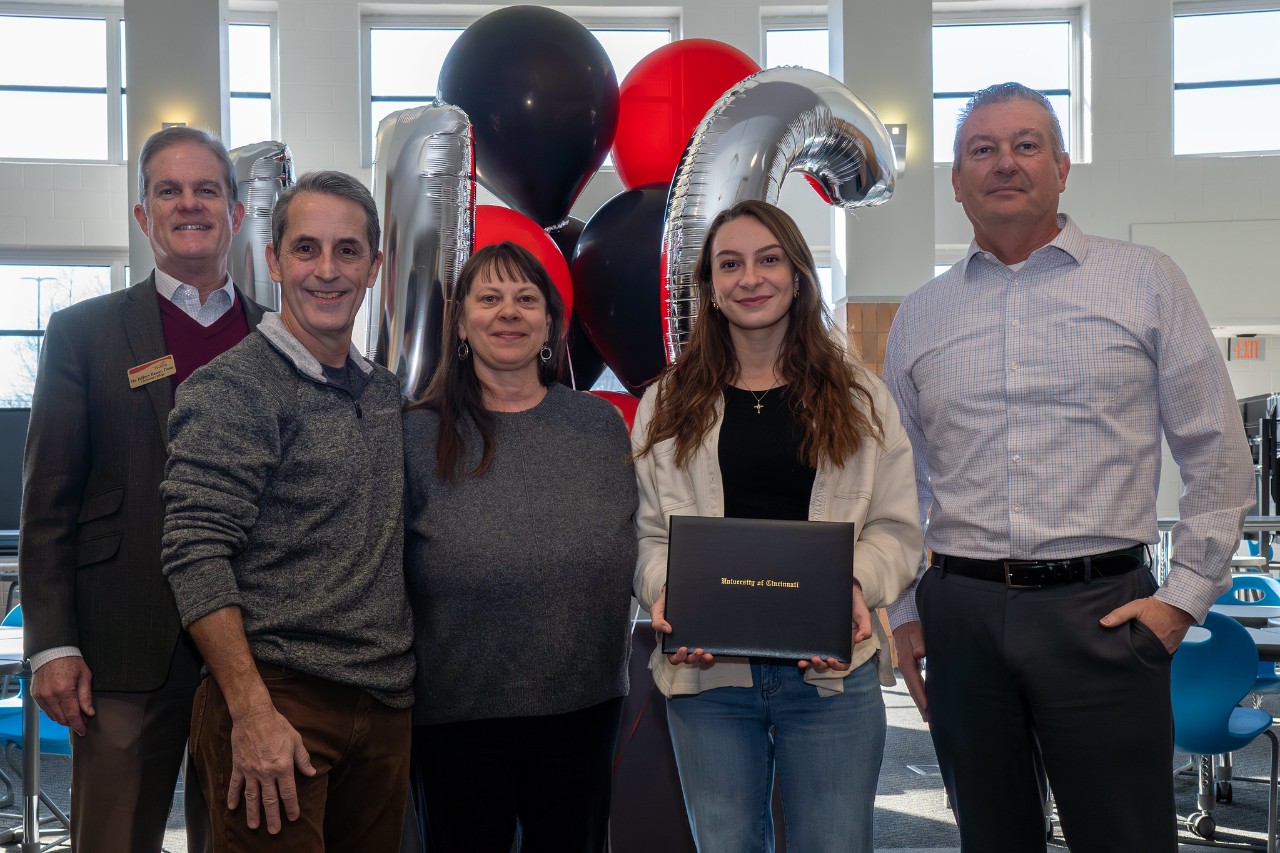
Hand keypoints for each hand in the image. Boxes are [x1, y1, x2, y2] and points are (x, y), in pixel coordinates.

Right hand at [32, 656, 94, 735]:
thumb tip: (89, 712)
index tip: (83, 731)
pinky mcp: (35, 695)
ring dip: (63, 718)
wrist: (52, 652)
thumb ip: (86, 696)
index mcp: (64, 690)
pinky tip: (62, 709)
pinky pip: (45, 710)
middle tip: (81, 721)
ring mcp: (41, 696)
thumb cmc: (70, 661)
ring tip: (73, 715)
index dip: (78, 725)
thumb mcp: (85, 676)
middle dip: (72, 723)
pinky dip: (54, 712)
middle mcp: (50, 695)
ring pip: (52, 716)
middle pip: (61, 718)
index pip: (72, 715)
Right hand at [228, 704, 316, 833]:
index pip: (288, 793)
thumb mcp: (296, 740)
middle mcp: (266, 773)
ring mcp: (251, 771)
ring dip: (253, 813)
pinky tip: (231, 807)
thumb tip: (311, 773)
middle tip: (274, 831)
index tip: (293, 817)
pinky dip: (233, 796)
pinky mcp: (238, 766)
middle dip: (272, 817)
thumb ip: (302, 759)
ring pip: (252, 797)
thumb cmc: (278, 726)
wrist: (254, 715)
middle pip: (270, 800)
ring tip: (254, 826)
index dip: (291, 807)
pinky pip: (235, 785)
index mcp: (283, 767)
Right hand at [649, 585, 714, 665]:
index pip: (672, 656)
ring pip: (697, 656)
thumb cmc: (665, 605)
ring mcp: (692, 640)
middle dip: (693, 658)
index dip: (678, 657)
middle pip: (686, 659)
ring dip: (702, 658)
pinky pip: (706, 647)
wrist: (675, 593)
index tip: (683, 649)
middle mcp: (681, 643)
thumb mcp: (657, 611)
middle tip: (699, 651)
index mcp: (669, 641)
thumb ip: (657, 622)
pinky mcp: (701, 635)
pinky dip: (709, 652)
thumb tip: (667, 630)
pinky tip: (713, 651)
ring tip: (707, 653)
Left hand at [798, 583, 871, 671]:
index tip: (831, 659)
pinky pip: (808, 646)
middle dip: (820, 665)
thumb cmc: (856, 606)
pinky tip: (797, 653)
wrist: (846, 592)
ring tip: (802, 662)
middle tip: (814, 658)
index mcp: (846, 646)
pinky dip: (803, 652)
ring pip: (816, 658)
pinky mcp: (815, 632)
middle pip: (827, 663)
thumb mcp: (864, 617)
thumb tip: (858, 640)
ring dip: (809, 663)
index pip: (843, 662)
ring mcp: (823, 640)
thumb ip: (866, 629)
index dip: (837, 665)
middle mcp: (834, 646)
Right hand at [893, 621, 927, 721]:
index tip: (927, 707)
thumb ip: (919, 642)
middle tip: (928, 719)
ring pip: (913, 689)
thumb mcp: (916, 633)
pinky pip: (915, 684)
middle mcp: (905, 668)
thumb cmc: (912, 628)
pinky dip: (919, 695)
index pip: (914, 681)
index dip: (920, 695)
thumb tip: (920, 654)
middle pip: (912, 689)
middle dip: (920, 704)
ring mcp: (906, 669)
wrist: (904, 624)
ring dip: (919, 702)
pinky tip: (925, 702)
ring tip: (927, 716)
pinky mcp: (910, 668)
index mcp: (906, 661)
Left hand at [1100, 596, 1194, 654]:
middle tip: (1126, 650)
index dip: (1125, 650)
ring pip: (1150, 655)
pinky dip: (1153, 651)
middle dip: (1134, 653)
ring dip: (1144, 652)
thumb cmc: (1157, 607)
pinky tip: (1147, 647)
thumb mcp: (1135, 607)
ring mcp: (1165, 649)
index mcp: (1147, 639)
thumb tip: (1103, 623)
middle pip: (1141, 654)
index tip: (1118, 650)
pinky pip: (1159, 653)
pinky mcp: (1171, 649)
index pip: (1132, 651)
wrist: (1179, 606)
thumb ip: (1119, 615)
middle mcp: (1157, 647)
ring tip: (1136, 648)